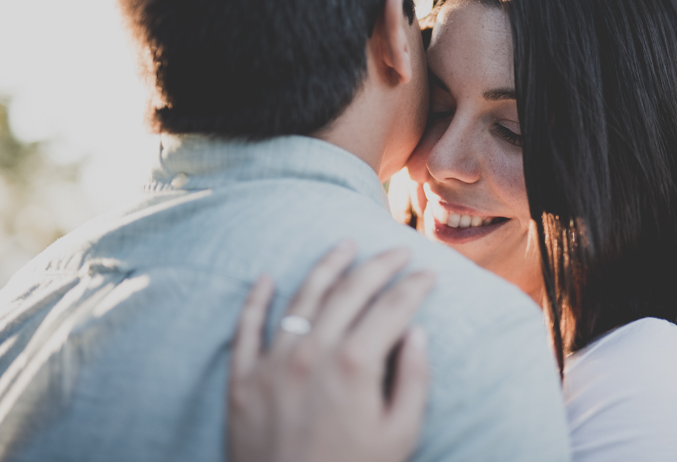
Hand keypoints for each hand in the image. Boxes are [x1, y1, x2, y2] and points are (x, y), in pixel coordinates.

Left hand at [228, 241, 434, 461]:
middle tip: (397, 250)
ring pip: (302, 297)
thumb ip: (414, 379)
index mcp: (355, 366)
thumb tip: (416, 332)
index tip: (428, 273)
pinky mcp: (243, 380)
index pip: (392, 307)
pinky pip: (246, 328)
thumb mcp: (400, 435)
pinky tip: (268, 277)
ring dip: (327, 266)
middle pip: (350, 291)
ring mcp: (273, 363)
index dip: (414, 285)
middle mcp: (312, 353)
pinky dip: (256, 299)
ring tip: (344, 245)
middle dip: (379, 265)